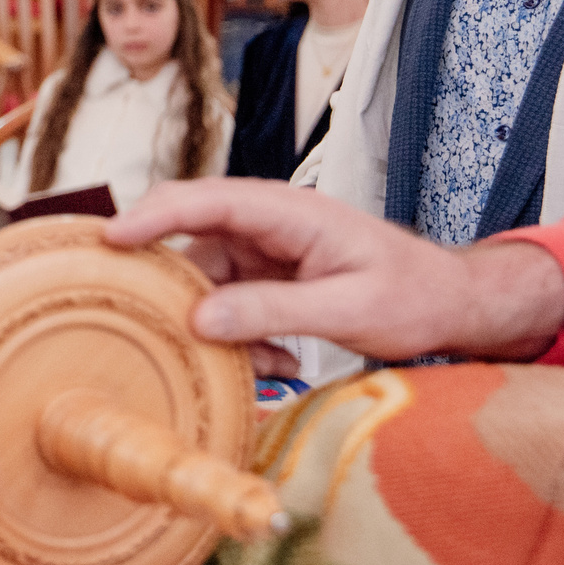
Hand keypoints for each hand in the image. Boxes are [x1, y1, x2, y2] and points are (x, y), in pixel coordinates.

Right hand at [107, 178, 563, 368]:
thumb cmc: (414, 295)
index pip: (206, 200)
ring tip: (259, 363)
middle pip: (191, 237)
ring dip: (216, 325)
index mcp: (289, 211)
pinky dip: (240, 339)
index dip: (153, 215)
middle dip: (170, 279)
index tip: (111, 238)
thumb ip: (273, 310)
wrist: (452, 305)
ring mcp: (265, 251)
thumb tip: (200, 319)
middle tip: (144, 315)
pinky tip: (276, 364)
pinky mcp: (267, 279)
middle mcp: (268, 223)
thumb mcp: (349, 309)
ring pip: (206, 280)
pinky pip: (228, 305)